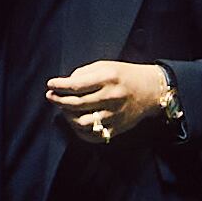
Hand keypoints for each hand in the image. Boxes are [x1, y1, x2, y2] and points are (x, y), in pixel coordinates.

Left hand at [45, 59, 175, 141]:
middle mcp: (111, 97)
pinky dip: (80, 131)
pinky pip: (93, 135)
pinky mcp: (117, 128)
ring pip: (82, 122)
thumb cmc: (126, 75)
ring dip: (68, 117)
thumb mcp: (106, 65)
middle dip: (58, 100)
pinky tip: (75, 122)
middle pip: (76, 104)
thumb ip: (84, 73)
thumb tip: (66, 83)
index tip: (50, 84)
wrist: (151, 90)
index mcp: (108, 78)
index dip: (59, 86)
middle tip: (50, 96)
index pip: (76, 85)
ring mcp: (114, 115)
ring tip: (64, 109)